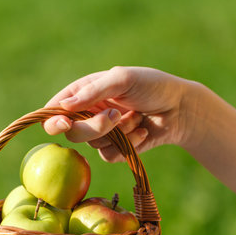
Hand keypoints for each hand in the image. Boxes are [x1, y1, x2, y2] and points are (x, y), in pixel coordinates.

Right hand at [43, 66, 195, 161]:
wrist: (181, 108)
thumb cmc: (152, 86)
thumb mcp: (122, 79)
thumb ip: (92, 91)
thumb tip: (63, 106)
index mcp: (84, 93)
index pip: (54, 110)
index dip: (53, 120)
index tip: (65, 123)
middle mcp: (89, 113)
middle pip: (72, 132)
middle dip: (94, 127)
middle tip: (115, 116)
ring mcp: (102, 133)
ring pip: (92, 145)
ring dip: (119, 132)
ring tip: (137, 116)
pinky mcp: (116, 148)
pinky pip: (110, 155)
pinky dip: (128, 144)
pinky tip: (143, 131)